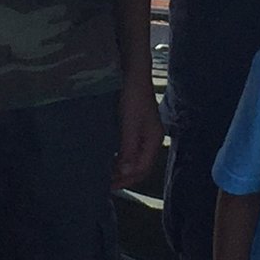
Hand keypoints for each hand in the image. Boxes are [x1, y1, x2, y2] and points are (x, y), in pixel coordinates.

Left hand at [113, 76, 162, 190]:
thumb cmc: (133, 97)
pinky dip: (120, 156)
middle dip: (124, 176)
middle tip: (105, 183)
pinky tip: (108, 156)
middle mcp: (151, 138)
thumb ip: (128, 148)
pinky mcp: (136, 126)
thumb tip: (125, 171)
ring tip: (105, 173)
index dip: (127, 180)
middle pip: (140, 166)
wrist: (133, 73)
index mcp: (153, 140)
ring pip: (134, 157)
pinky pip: (129, 148)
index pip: (143, 169)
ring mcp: (144, 132)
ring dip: (121, 167)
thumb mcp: (129, 125)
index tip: (109, 186)